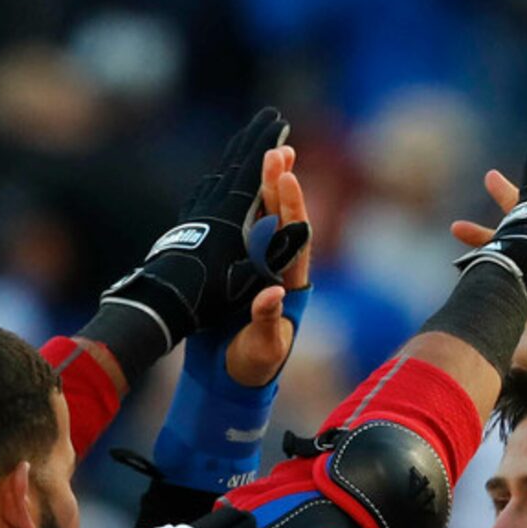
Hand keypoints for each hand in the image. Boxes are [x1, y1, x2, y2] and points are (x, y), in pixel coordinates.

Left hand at [101, 106, 306, 356]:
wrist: (165, 299)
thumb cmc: (211, 292)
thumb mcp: (249, 276)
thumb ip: (275, 252)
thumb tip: (302, 227)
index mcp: (233, 213)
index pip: (254, 169)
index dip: (268, 145)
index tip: (280, 122)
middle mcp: (215, 204)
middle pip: (237, 163)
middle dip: (254, 137)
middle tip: (268, 114)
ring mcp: (199, 212)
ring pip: (219, 174)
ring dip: (234, 154)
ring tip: (245, 139)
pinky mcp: (187, 224)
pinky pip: (204, 192)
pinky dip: (215, 179)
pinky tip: (214, 179)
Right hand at [224, 144, 311, 387]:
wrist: (231, 375)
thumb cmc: (253, 365)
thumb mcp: (263, 348)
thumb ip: (267, 321)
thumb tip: (273, 293)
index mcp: (290, 284)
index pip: (295, 239)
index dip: (292, 208)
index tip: (288, 178)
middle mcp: (278, 270)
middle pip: (283, 220)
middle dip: (280, 186)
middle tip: (278, 151)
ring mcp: (259, 267)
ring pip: (264, 220)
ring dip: (265, 188)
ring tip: (267, 152)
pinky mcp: (239, 270)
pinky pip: (243, 231)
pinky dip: (243, 205)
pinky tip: (239, 179)